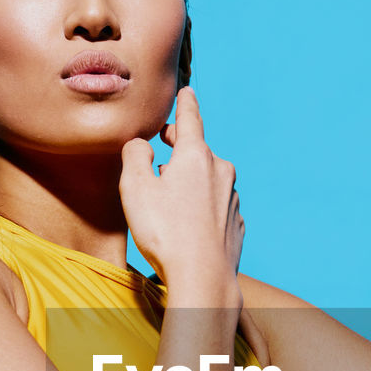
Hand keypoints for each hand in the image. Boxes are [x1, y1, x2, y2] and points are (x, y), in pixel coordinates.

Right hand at [119, 87, 243, 287]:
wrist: (203, 279)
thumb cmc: (166, 233)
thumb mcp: (135, 188)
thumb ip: (134, 157)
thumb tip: (141, 144)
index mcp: (196, 156)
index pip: (190, 119)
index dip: (185, 104)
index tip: (187, 91)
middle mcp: (220, 171)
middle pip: (199, 149)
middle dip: (182, 143)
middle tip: (166, 139)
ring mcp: (232, 199)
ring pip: (208, 178)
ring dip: (191, 178)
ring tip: (172, 192)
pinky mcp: (235, 224)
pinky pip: (216, 205)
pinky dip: (202, 205)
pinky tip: (189, 222)